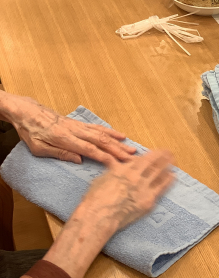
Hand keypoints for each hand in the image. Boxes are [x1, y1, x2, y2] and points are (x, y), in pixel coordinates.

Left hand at [3, 93, 135, 165]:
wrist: (27, 112)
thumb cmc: (31, 132)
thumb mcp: (38, 148)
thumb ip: (60, 153)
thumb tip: (79, 160)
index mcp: (65, 139)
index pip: (90, 150)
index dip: (106, 157)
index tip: (118, 165)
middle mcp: (75, 131)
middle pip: (101, 142)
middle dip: (118, 151)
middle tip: (132, 159)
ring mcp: (79, 126)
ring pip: (102, 134)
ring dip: (118, 142)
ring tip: (132, 148)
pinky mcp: (79, 123)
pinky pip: (98, 128)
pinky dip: (110, 132)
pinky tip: (120, 135)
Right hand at [44, 150, 175, 277]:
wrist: (100, 215)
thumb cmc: (96, 198)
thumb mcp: (103, 178)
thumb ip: (114, 170)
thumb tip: (118, 166)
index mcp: (125, 169)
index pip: (144, 159)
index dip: (154, 154)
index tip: (159, 151)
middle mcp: (137, 176)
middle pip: (154, 164)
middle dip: (164, 157)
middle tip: (170, 153)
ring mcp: (144, 188)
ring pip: (159, 173)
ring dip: (168, 166)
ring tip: (173, 162)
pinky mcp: (148, 201)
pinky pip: (161, 188)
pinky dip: (168, 180)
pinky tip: (173, 176)